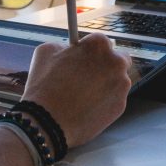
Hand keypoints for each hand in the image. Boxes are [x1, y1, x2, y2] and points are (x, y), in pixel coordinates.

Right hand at [22, 32, 131, 148]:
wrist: (48, 123)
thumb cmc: (44, 86)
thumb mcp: (46, 52)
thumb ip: (62, 46)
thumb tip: (68, 49)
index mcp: (98, 44)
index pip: (101, 41)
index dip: (91, 50)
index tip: (84, 57)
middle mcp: (116, 62)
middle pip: (118, 58)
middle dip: (107, 65)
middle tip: (90, 74)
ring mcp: (121, 85)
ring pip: (118, 80)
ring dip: (106, 84)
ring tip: (84, 95)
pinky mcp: (120, 106)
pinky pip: (114, 99)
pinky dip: (105, 102)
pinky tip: (87, 107)